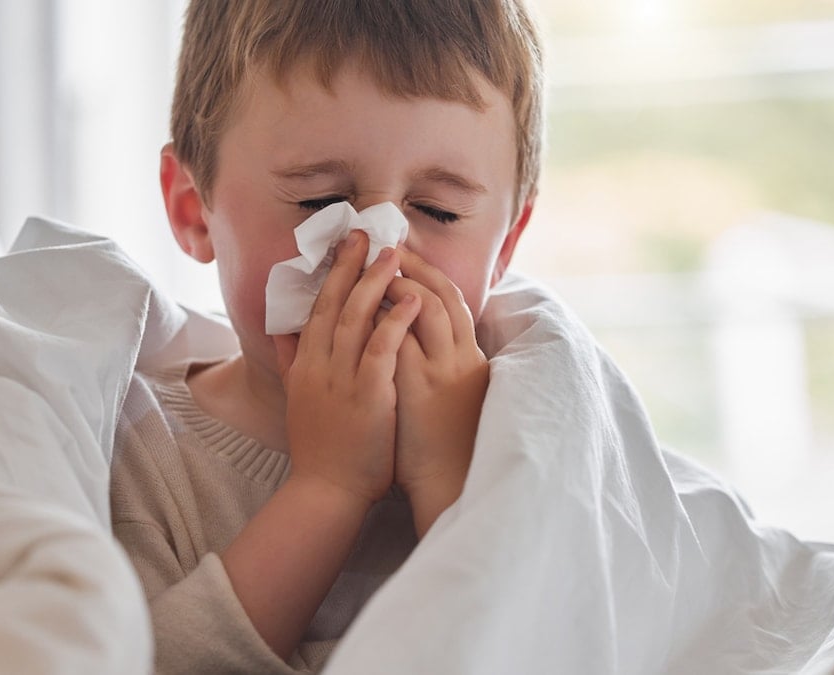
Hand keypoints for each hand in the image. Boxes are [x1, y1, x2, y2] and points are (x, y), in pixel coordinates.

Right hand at [273, 230, 421, 507]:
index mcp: (305, 365)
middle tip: (365, 232)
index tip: (345, 246)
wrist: (326, 491)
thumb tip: (280, 329)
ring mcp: (343, 379)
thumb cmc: (320, 449)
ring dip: (375, 282)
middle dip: (350, 265)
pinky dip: (396, 321)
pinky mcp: (368, 395)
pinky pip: (382, 349)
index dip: (332, 274)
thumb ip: (288, 361)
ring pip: (357, 319)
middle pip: (334, 304)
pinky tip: (412, 298)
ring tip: (393, 254)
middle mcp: (320, 366)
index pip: (317, 308)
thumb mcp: (296, 398)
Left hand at [383, 247, 488, 535]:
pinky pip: (403, 339)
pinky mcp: (422, 386)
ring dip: (399, 282)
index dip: (428, 273)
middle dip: (414, 265)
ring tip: (373, 263)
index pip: (451, 300)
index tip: (403, 253)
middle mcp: (460, 357)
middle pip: (442, 293)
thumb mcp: (449, 397)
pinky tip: (366, 303)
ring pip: (426, 309)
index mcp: (467, 358)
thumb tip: (409, 341)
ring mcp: (443, 370)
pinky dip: (386, 318)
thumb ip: (435, 365)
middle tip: (386, 243)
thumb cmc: (445, 447)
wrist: (450, 486)